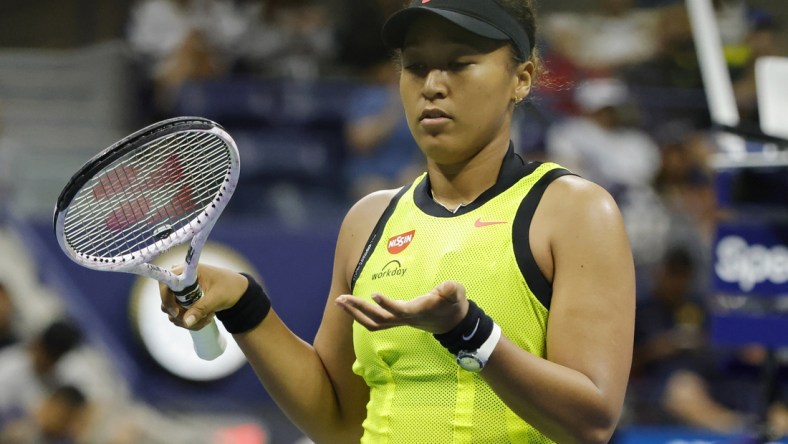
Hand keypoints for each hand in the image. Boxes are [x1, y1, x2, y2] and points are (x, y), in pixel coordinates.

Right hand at [159, 263, 247, 329]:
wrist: (238, 291)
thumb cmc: (229, 287)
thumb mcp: (216, 298)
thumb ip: (201, 309)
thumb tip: (186, 322)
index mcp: (187, 272)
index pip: (165, 282)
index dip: (166, 298)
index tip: (176, 312)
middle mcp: (180, 281)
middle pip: (167, 301)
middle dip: (181, 315)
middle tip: (199, 318)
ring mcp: (181, 293)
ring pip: (173, 313)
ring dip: (189, 320)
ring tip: (208, 317)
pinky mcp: (185, 303)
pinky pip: (181, 316)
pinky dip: (192, 321)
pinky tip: (207, 318)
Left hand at [335, 280, 468, 333]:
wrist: (453, 322)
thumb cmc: (453, 305)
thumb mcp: (457, 294)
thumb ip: (452, 290)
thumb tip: (447, 288)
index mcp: (418, 312)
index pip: (400, 311)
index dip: (387, 304)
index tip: (374, 294)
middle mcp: (405, 319)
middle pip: (379, 320)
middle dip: (360, 309)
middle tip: (342, 298)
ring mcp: (399, 321)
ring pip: (373, 323)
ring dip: (355, 313)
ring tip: (340, 301)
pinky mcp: (396, 319)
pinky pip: (375, 321)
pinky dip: (361, 314)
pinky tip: (351, 305)